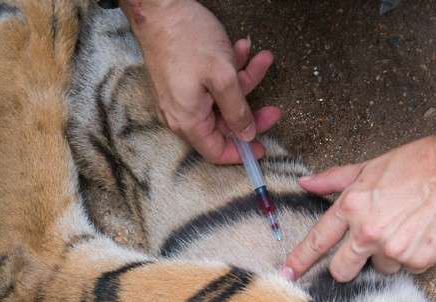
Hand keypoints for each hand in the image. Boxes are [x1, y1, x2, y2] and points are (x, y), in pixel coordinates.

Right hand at [125, 0, 280, 163]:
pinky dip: (230, 70)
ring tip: (263, 58)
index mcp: (189, 120)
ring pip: (223, 100)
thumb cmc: (188, 40)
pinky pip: (212, 84)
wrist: (159, 6)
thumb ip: (238, 111)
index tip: (262, 147)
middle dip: (251, 112)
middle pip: (225, 125)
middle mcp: (182, 113)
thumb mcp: (223, 78)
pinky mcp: (185, 79)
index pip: (217, 152)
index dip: (242, 152)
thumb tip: (247, 135)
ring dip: (245, 80)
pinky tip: (243, 48)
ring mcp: (183, 96)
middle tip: (275, 108)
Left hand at [282, 134, 435, 281]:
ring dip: (388, 255)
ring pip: (380, 268)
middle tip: (365, 248)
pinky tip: (422, 232)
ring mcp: (394, 250)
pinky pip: (407, 268)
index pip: (317, 241)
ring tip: (406, 227)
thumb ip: (334, 180)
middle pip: (341, 270)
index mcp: (351, 208)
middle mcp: (368, 234)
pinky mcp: (418, 260)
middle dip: (347, 265)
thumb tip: (305, 183)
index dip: (299, 260)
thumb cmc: (414, 164)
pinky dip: (412, 255)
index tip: (287, 274)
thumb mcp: (367, 167)